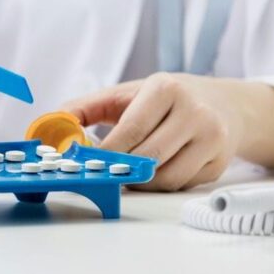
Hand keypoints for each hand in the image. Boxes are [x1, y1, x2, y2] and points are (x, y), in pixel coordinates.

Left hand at [63, 72, 243, 190]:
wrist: (223, 104)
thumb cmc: (165, 99)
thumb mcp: (125, 93)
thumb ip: (84, 108)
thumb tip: (50, 125)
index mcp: (166, 89)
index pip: (131, 129)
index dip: (108, 151)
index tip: (89, 161)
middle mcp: (195, 111)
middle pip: (149, 155)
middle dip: (122, 168)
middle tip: (104, 171)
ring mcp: (212, 138)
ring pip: (165, 176)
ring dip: (140, 181)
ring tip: (128, 170)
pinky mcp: (219, 162)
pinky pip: (180, 184)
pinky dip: (160, 184)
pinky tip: (154, 169)